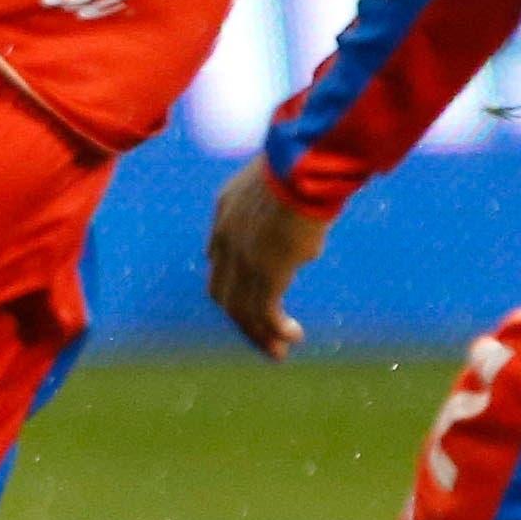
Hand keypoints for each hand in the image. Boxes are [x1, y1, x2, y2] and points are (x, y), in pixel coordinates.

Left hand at [205, 159, 328, 359]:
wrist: (302, 168)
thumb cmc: (301, 167)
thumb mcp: (276, 185)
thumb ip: (274, 208)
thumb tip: (296, 224)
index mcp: (224, 216)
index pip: (218, 264)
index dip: (234, 288)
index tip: (253, 304)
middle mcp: (225, 241)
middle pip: (224, 295)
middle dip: (243, 321)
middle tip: (263, 340)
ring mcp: (243, 259)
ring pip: (243, 310)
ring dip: (260, 334)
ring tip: (278, 352)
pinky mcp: (267, 271)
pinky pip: (265, 312)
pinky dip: (276, 329)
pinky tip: (292, 336)